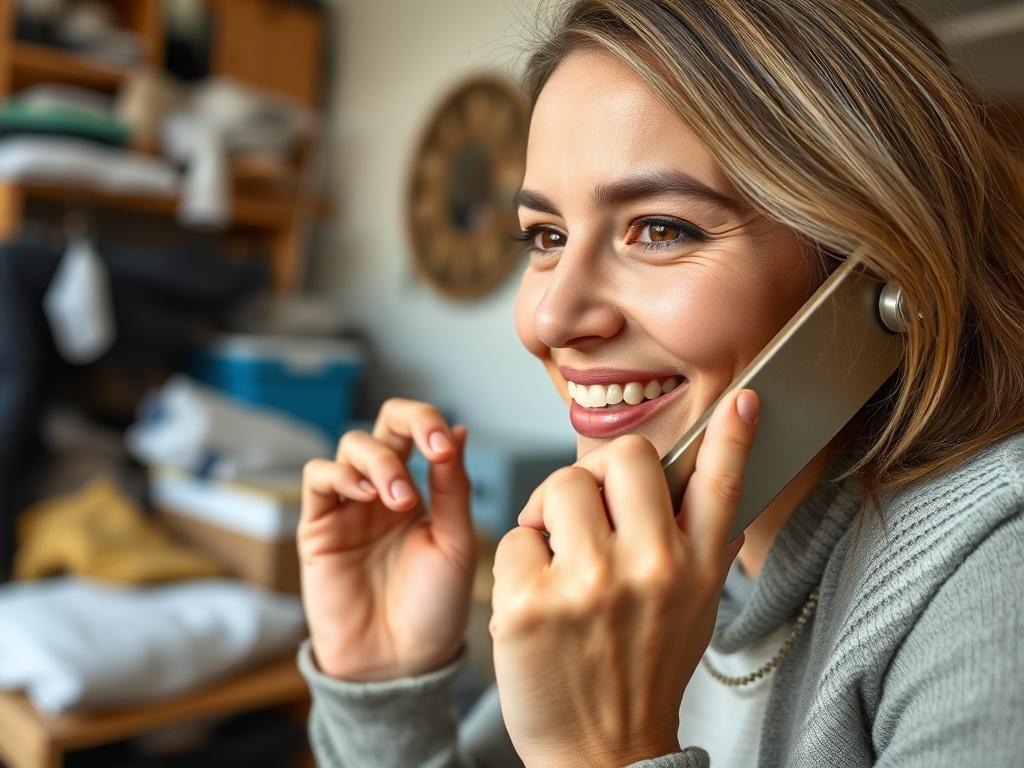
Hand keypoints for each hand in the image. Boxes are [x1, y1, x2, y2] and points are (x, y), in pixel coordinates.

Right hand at [298, 398, 477, 680]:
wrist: (399, 662)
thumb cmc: (434, 607)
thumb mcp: (455, 541)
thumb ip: (452, 486)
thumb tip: (459, 429)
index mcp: (420, 491)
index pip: (418, 432)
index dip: (430, 423)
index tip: (446, 444)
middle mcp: (382, 491)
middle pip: (384, 425)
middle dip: (409, 422)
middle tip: (431, 447)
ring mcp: (349, 507)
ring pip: (350, 446)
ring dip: (379, 459)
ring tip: (398, 498)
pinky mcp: (318, 527)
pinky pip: (318, 479)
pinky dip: (339, 474)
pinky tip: (363, 495)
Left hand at [490, 389, 758, 766]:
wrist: (602, 754)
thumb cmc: (642, 672)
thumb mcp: (691, 607)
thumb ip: (690, 542)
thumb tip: (690, 474)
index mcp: (695, 569)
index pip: (721, 486)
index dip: (733, 437)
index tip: (741, 400)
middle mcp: (650, 570)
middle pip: (620, 458)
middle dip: (595, 479)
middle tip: (585, 518)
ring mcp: (588, 585)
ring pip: (559, 487)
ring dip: (550, 517)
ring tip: (557, 563)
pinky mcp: (528, 604)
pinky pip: (515, 536)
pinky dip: (519, 562)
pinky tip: (535, 601)